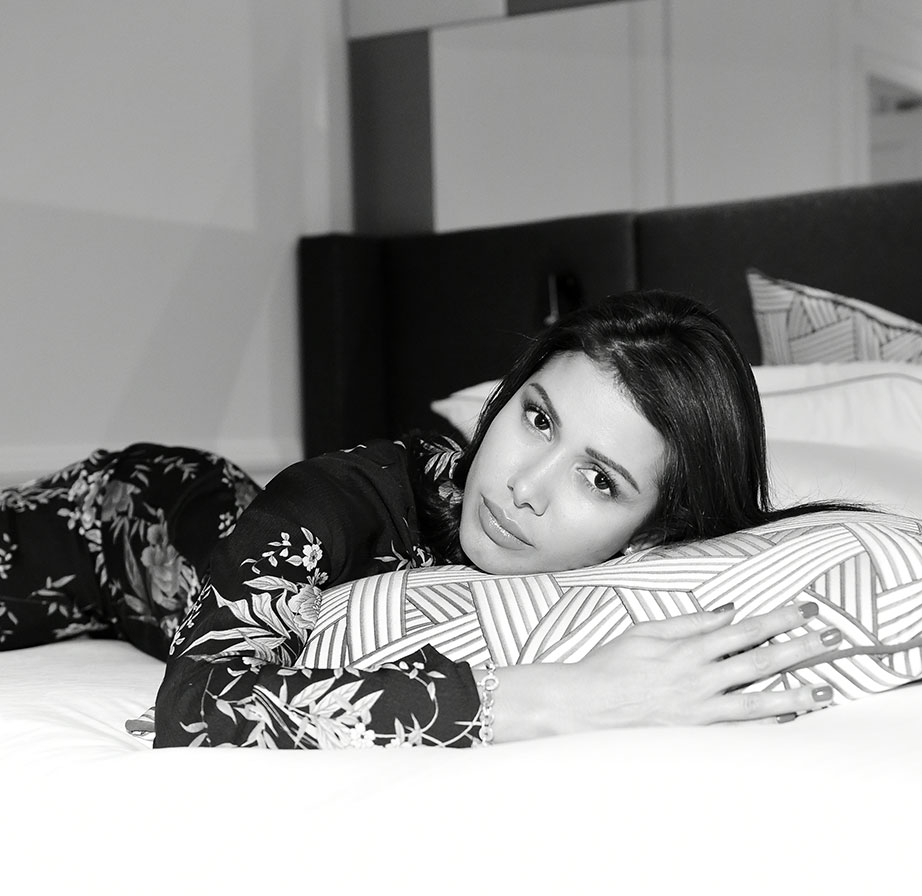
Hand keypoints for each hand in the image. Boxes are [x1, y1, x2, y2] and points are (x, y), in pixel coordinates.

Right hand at [558, 601, 836, 729]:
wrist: (585, 705)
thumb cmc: (611, 665)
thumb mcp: (645, 631)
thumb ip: (689, 622)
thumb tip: (728, 612)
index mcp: (685, 650)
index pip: (742, 630)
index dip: (776, 619)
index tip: (803, 609)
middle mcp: (697, 679)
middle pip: (758, 661)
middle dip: (798, 648)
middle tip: (831, 639)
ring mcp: (698, 710)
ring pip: (756, 700)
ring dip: (794, 692)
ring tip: (824, 689)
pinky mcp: (694, 733)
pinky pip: (738, 730)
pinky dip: (765, 724)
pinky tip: (789, 719)